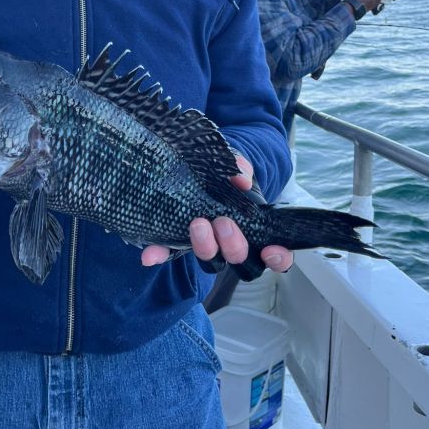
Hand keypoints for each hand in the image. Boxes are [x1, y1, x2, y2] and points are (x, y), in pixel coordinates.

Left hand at [141, 155, 293, 272]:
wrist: (201, 168)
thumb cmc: (227, 174)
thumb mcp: (236, 166)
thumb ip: (240, 168)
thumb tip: (241, 178)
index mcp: (255, 231)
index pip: (275, 256)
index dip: (278, 258)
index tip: (270, 249)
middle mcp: (232, 245)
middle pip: (239, 261)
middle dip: (233, 245)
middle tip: (223, 222)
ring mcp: (207, 246)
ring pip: (211, 262)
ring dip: (205, 247)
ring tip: (197, 224)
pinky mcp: (179, 242)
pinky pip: (171, 254)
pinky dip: (161, 254)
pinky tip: (150, 255)